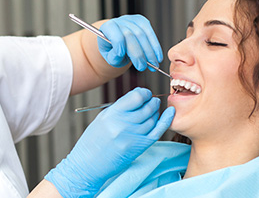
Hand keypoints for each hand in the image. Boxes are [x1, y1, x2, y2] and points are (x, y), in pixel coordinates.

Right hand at [45, 87, 174, 196]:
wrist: (88, 165)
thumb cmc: (93, 142)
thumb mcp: (103, 118)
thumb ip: (121, 108)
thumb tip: (138, 99)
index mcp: (112, 114)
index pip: (136, 96)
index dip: (144, 93)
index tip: (145, 94)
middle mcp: (123, 125)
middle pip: (147, 108)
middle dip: (152, 102)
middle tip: (152, 101)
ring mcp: (132, 137)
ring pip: (153, 119)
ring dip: (155, 112)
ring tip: (152, 111)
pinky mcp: (139, 148)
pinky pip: (157, 131)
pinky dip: (165, 121)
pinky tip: (170, 113)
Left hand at [98, 15, 162, 70]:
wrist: (118, 42)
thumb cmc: (113, 50)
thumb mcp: (109, 57)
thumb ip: (113, 57)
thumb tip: (121, 55)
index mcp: (108, 28)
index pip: (114, 34)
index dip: (119, 44)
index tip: (123, 55)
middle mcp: (120, 21)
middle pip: (130, 35)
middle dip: (138, 53)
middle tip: (142, 67)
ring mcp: (132, 20)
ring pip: (142, 35)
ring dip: (149, 52)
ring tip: (153, 65)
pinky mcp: (142, 22)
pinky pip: (150, 33)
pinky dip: (155, 46)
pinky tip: (158, 56)